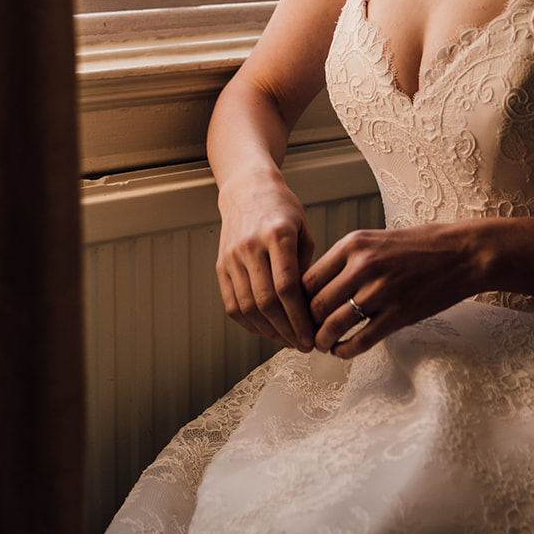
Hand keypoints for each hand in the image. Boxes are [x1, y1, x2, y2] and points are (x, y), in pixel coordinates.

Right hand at [216, 176, 316, 351]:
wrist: (247, 189)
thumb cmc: (282, 209)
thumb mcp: (304, 230)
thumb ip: (307, 267)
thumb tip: (309, 309)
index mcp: (277, 235)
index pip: (287, 287)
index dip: (299, 318)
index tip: (312, 336)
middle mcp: (251, 246)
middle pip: (266, 302)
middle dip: (286, 330)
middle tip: (302, 345)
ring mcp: (232, 257)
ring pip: (247, 307)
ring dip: (268, 331)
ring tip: (287, 341)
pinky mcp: (221, 265)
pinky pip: (232, 304)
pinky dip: (249, 323)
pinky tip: (266, 330)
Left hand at [302, 223, 484, 357]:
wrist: (462, 253)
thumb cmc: (418, 246)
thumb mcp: (375, 240)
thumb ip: (347, 260)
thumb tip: (316, 287)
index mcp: (352, 244)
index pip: (308, 280)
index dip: (298, 302)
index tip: (299, 313)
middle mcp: (362, 266)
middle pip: (316, 305)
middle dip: (307, 324)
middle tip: (307, 334)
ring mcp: (380, 291)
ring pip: (333, 325)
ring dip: (323, 341)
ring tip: (323, 345)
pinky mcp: (398, 314)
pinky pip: (361, 340)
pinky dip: (345, 351)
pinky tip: (343, 351)